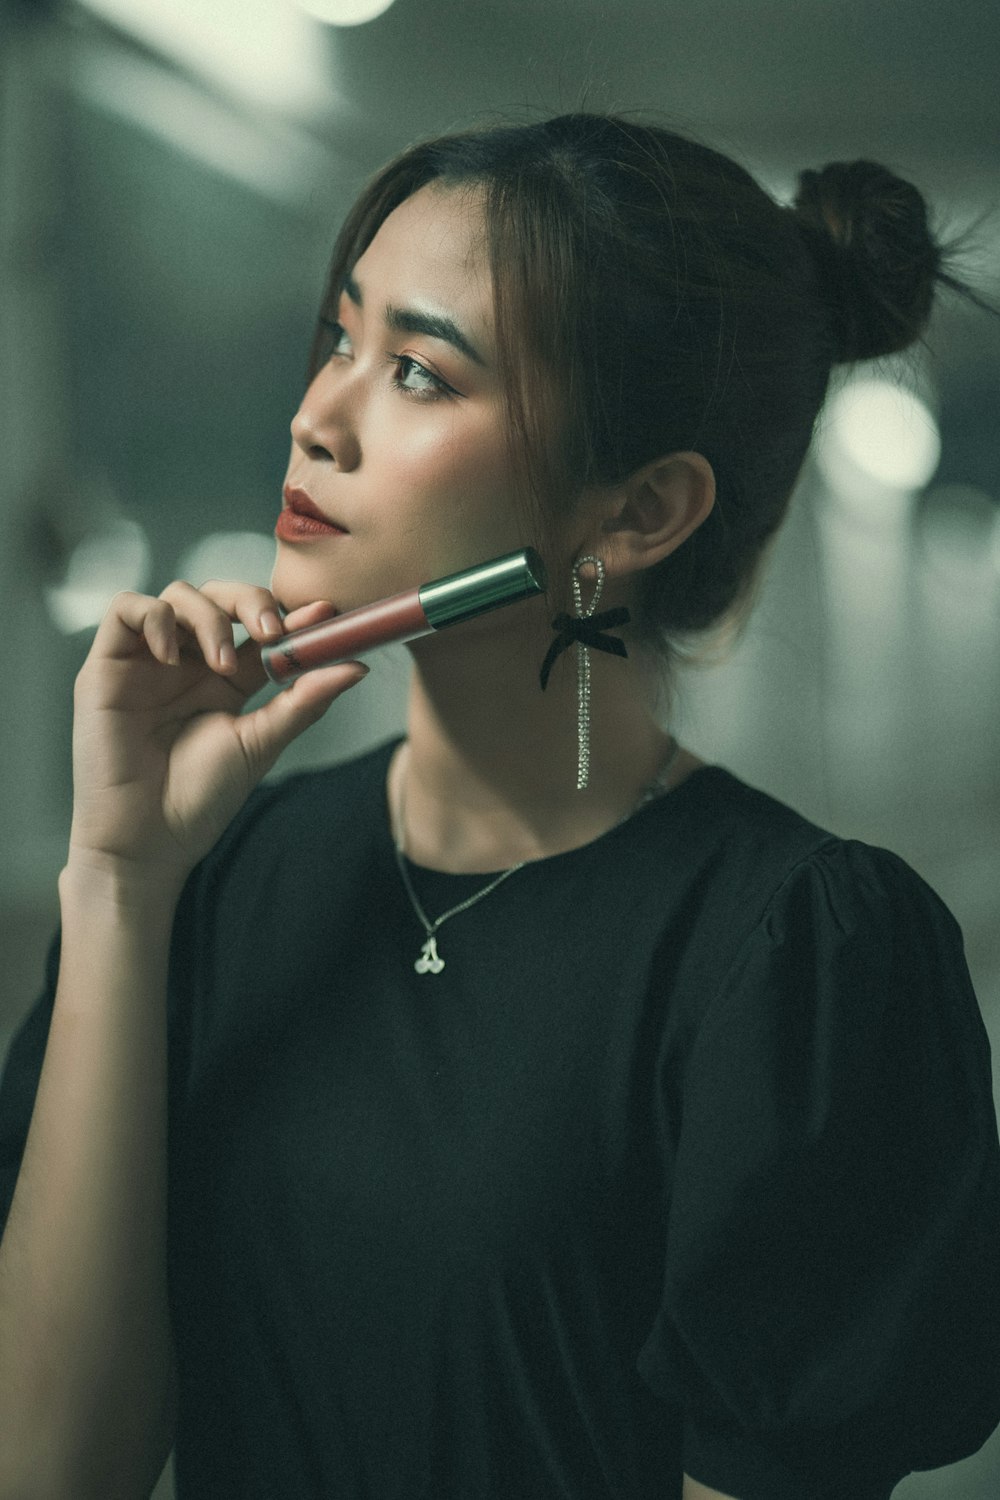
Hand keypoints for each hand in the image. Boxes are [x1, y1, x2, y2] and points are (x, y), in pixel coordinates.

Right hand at [67, 580, 365, 891]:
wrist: (149, 838)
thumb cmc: (201, 798)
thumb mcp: (260, 743)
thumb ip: (303, 701)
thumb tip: (357, 665)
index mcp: (227, 678)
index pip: (259, 628)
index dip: (291, 613)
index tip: (324, 614)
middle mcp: (189, 661)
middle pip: (221, 597)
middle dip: (252, 601)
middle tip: (272, 630)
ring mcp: (149, 659)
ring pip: (179, 594)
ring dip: (209, 617)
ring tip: (220, 666)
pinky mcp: (108, 664)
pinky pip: (126, 608)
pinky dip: (154, 617)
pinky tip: (173, 655)